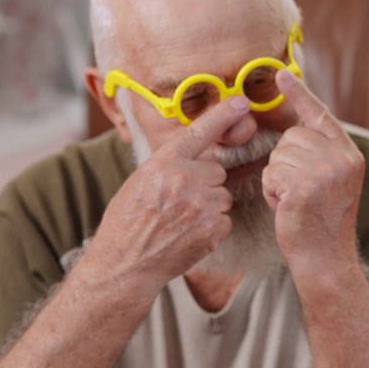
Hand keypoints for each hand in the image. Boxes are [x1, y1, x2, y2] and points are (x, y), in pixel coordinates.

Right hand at [89, 96, 253, 293]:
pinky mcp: (213, 228)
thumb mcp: (139, 181)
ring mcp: (201, 204)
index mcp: (164, 162)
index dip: (223, 115)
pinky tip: (190, 236)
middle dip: (205, 184)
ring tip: (182, 222)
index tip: (242, 103)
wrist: (126, 264)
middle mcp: (185, 178)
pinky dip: (213, 228)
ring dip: (209, 207)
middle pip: (216, 170)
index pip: (199, 131)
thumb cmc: (127, 223)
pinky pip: (225, 220)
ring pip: (222, 196)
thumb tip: (191, 153)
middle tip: (180, 203)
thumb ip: (167, 165)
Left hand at [262, 70, 364, 271]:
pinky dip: (272, 192)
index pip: (320, 115)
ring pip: (279, 156)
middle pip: (291, 137)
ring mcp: (325, 171)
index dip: (299, 94)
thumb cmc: (321, 224)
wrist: (326, 259)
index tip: (282, 74)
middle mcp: (342, 158)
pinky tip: (287, 208)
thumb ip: (321, 154)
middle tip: (298, 192)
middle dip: (285, 163)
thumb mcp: (332, 182)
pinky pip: (272, 174)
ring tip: (294, 202)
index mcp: (350, 154)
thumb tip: (295, 130)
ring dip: (277, 180)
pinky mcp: (305, 185)